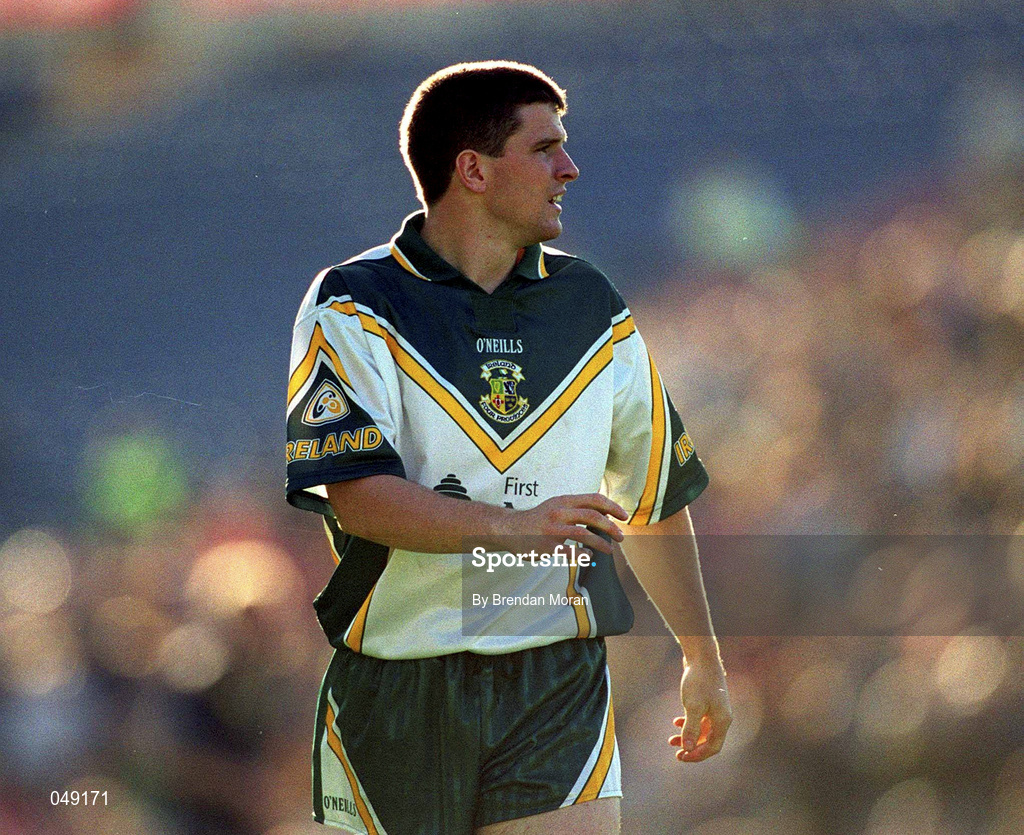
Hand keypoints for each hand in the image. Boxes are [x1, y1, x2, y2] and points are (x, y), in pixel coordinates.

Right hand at [505, 493, 627, 554]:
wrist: (509, 529)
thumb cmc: (537, 519)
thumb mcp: (556, 506)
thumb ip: (577, 507)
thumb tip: (605, 510)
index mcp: (564, 501)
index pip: (594, 499)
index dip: (612, 506)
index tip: (624, 516)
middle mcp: (559, 512)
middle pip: (592, 515)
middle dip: (611, 526)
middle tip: (621, 536)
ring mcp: (553, 529)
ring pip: (584, 533)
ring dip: (601, 542)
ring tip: (610, 549)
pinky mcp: (547, 546)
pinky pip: (570, 552)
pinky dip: (584, 555)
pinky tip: (590, 557)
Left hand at [669, 659, 730, 762]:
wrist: (702, 657)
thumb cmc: (699, 681)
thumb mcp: (693, 706)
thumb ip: (691, 728)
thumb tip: (687, 748)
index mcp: (722, 721)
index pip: (712, 747)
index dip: (697, 755)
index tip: (681, 757)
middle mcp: (722, 717)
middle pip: (707, 741)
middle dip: (692, 748)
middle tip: (676, 754)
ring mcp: (715, 709)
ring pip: (702, 730)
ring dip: (688, 736)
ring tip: (671, 740)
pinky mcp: (708, 701)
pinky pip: (699, 719)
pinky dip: (688, 723)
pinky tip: (675, 721)